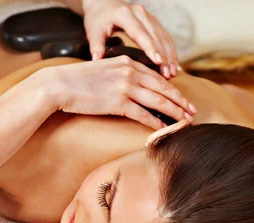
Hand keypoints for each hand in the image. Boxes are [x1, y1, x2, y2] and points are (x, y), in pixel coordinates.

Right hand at [41, 57, 195, 129]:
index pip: (159, 78)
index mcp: (129, 63)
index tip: (185, 100)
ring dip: (175, 113)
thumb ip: (125, 75)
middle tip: (193, 112)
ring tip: (185, 121)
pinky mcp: (118, 103)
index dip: (175, 91)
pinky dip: (156, 123)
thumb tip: (140, 87)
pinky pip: (143, 114)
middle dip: (181, 103)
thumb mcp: (107, 70)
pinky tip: (164, 128)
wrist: (60, 85)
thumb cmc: (81, 81)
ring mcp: (125, 88)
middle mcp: (130, 73)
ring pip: (158, 102)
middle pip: (164, 90)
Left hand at [81, 0, 177, 78]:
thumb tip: (97, 60)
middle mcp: (139, 12)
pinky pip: (165, 36)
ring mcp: (149, 16)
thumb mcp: (93, 31)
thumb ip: (96, 45)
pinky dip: (170, 50)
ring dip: (169, 54)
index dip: (150, 48)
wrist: (103, 4)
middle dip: (163, 55)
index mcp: (124, 14)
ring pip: (163, 36)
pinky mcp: (154, 21)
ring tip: (172, 72)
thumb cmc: (98, 19)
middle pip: (155, 35)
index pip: (140, 33)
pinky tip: (173, 64)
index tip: (158, 62)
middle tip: (167, 74)